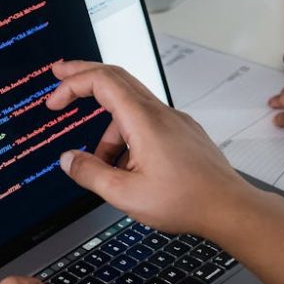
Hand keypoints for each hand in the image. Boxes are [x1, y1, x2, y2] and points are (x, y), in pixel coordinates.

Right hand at [47, 61, 253, 239]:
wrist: (228, 208)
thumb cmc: (186, 201)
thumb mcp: (125, 194)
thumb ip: (91, 174)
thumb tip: (69, 160)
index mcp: (144, 121)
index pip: (102, 82)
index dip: (72, 84)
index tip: (54, 100)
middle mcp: (160, 114)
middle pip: (117, 79)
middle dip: (84, 77)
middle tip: (60, 75)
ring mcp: (174, 121)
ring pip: (129, 110)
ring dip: (107, 132)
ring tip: (104, 169)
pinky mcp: (182, 134)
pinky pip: (146, 124)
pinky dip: (127, 138)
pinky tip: (128, 168)